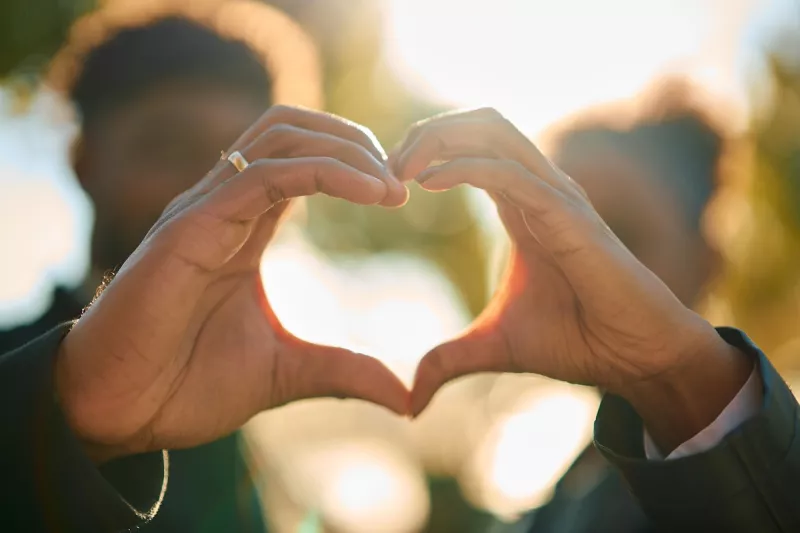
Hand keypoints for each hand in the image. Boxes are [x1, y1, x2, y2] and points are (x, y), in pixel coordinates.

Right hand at [56, 106, 409, 461]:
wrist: (119, 413)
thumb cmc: (186, 386)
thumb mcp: (286, 372)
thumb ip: (343, 370)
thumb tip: (405, 397)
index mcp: (244, 228)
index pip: (300, 159)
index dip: (354, 163)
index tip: (400, 194)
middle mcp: (224, 206)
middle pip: (292, 128)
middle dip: (353, 140)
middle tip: (402, 180)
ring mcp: (205, 210)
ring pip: (279, 135)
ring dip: (344, 147)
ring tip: (390, 185)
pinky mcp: (191, 227)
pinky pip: (264, 174)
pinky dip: (323, 170)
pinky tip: (369, 192)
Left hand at [393, 108, 751, 450]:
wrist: (634, 358)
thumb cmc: (577, 342)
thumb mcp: (493, 347)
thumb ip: (448, 360)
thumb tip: (410, 401)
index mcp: (521, 206)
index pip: (471, 148)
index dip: (426, 151)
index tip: (387, 182)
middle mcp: (538, 190)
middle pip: (480, 125)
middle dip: (427, 132)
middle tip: (386, 167)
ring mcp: (556, 197)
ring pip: (494, 132)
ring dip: (440, 139)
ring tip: (401, 169)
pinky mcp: (568, 215)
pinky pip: (509, 173)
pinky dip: (464, 168)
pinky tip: (428, 184)